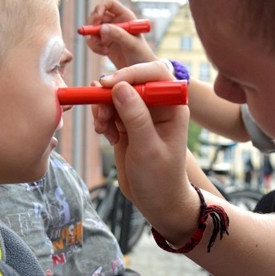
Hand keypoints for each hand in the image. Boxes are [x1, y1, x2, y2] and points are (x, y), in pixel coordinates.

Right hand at [84, 0, 155, 68]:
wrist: (139, 72)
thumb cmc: (141, 55)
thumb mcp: (131, 44)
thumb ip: (118, 34)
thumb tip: (102, 28)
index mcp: (125, 16)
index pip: (108, 3)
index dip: (100, 8)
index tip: (96, 19)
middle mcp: (115, 21)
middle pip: (96, 14)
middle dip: (93, 25)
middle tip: (96, 37)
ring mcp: (108, 32)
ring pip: (92, 28)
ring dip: (94, 38)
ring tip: (104, 48)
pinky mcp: (103, 42)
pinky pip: (92, 40)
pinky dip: (95, 47)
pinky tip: (105, 53)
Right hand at [91, 61, 195, 237]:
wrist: (157, 202)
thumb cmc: (161, 178)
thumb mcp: (148, 148)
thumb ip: (135, 117)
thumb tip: (119, 87)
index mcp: (173, 105)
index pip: (154, 73)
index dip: (132, 73)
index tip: (110, 85)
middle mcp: (158, 105)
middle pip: (130, 81)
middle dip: (111, 94)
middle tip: (101, 114)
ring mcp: (141, 114)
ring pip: (115, 95)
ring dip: (103, 108)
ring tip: (103, 129)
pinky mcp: (127, 124)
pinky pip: (108, 109)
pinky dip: (102, 119)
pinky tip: (106, 136)